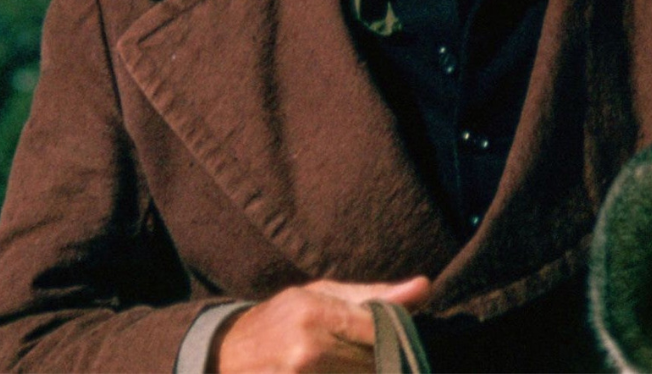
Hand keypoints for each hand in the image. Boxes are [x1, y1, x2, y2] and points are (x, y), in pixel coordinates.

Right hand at [210, 275, 430, 372]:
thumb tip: (426, 286)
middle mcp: (307, 351)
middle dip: (381, 363)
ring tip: (343, 362)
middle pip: (372, 366)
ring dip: (362, 373)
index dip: (394, 339)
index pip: (378, 333)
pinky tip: (335, 372)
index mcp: (316, 313)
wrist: (225, 353)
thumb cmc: (282, 318)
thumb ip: (374, 296)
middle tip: (369, 355)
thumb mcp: (322, 294)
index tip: (398, 342)